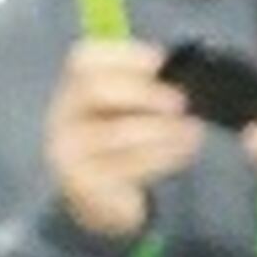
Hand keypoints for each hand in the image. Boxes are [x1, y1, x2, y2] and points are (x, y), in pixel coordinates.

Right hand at [45, 38, 207, 240]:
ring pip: (116, 132)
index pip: (85, 59)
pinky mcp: (88, 185)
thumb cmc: (120, 144)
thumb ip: (143, 87)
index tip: (160, 60)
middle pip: (95, 90)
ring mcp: (71, 152)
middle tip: (181, 102)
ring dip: (163, 130)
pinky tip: (185, 149)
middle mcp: (64, 116)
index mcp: (73, 88)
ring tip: (193, 130)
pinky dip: (164, 156)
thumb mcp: (126, 111)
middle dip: (144, 92)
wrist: (99, 200)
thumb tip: (181, 72)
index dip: (124, 55)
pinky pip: (128, 166)